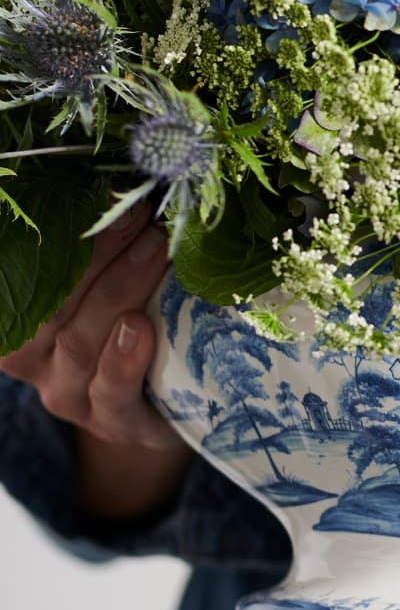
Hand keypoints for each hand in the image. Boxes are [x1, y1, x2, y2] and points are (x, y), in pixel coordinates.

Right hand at [0, 202, 192, 517]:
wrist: (166, 404)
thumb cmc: (134, 330)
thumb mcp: (110, 287)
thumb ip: (105, 250)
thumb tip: (126, 187)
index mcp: (23, 322)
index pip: (22, 277)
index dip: (57, 237)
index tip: (99, 198)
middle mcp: (35, 360)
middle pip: (52, 306)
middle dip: (97, 254)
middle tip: (139, 217)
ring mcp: (71, 395)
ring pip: (81, 343)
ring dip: (120, 289)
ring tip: (154, 250)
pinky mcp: (114, 422)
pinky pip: (110, 393)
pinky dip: (123, 358)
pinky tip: (139, 327)